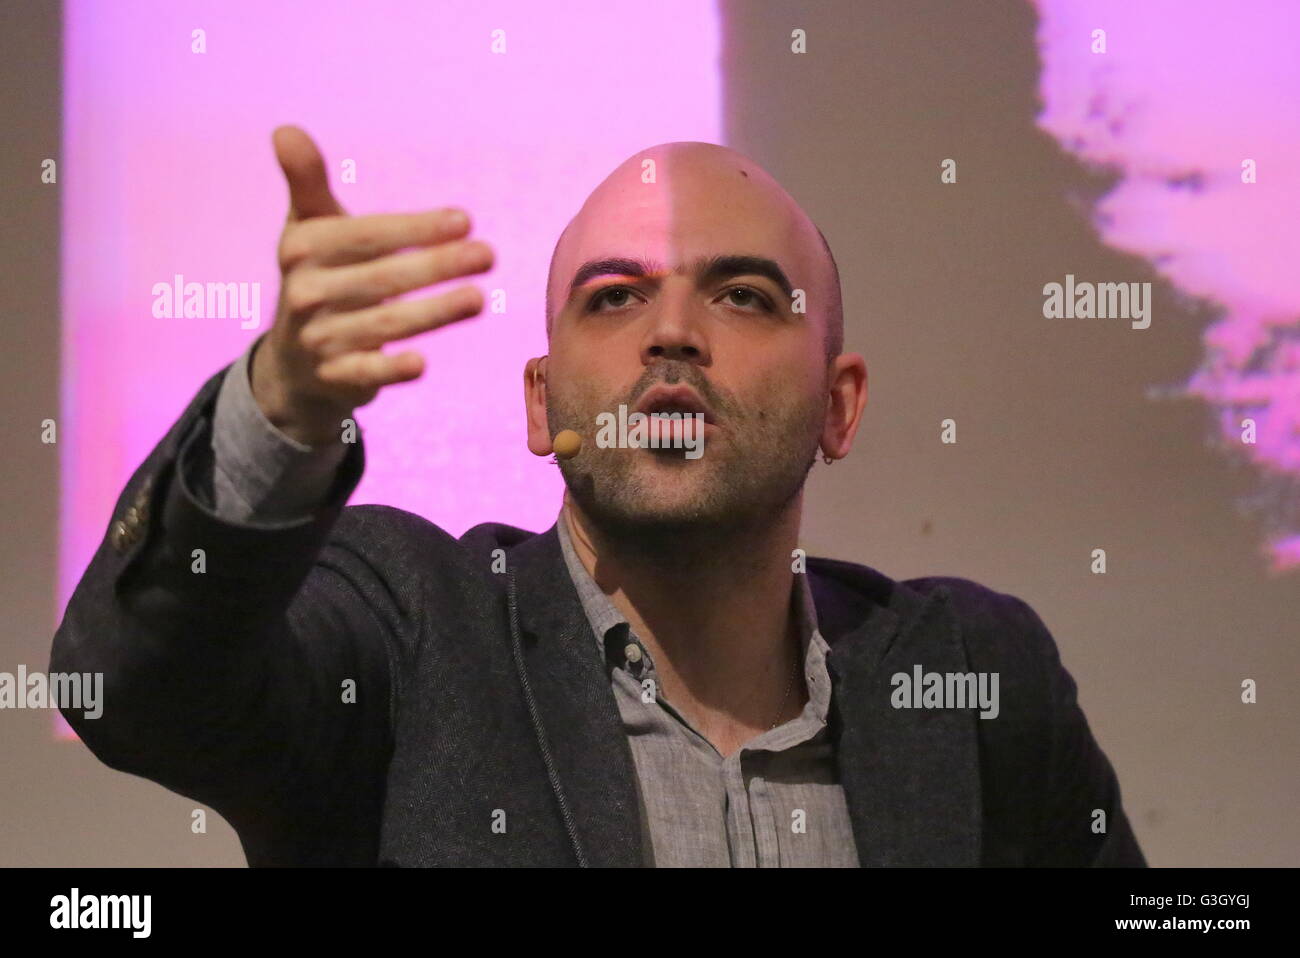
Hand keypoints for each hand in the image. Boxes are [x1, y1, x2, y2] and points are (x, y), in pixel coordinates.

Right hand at [251, 125, 493, 445]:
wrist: (292, 363)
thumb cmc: (318, 278)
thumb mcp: (309, 228)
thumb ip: (307, 180)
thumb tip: (285, 129)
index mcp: (303, 249)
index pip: (367, 235)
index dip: (415, 229)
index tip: (465, 220)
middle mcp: (307, 293)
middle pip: (382, 278)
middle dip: (437, 266)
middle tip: (488, 255)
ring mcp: (320, 339)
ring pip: (384, 324)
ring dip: (433, 312)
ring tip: (479, 299)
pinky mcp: (335, 378)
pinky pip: (366, 373)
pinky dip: (391, 369)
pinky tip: (422, 363)